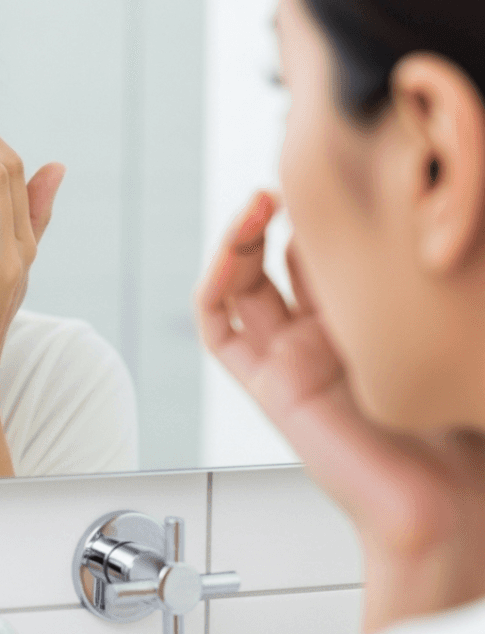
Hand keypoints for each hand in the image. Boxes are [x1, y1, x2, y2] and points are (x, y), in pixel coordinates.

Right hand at [195, 190, 484, 631]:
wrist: (447, 506)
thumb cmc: (464, 433)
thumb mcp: (441, 332)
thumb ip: (419, 285)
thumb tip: (427, 218)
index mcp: (361, 324)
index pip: (324, 249)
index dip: (322, 208)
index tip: (339, 170)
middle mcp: (318, 336)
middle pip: (275, 256)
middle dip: (278, 211)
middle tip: (295, 176)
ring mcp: (287, 358)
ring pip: (241, 281)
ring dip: (241, 236)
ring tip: (262, 200)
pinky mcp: (265, 383)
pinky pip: (218, 326)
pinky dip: (215, 282)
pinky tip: (237, 245)